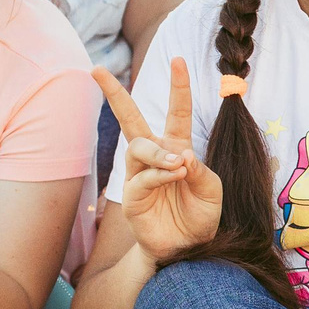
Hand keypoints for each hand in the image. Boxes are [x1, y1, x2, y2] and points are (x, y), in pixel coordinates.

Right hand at [99, 62, 222, 264]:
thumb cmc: (200, 215)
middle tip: (97, 70)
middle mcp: (155, 156)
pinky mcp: (132, 196)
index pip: (176, 111)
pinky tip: (175, 175)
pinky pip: (142, 177)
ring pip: (138, 147)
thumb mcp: (211, 189)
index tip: (178, 59)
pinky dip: (160, 174)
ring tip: (178, 165)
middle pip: (130, 119)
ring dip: (159, 152)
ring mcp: (139, 175)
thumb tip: (181, 155)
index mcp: (177, 148)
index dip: (178, 86)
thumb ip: (200, 169)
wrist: (189, 248)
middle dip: (114, 94)